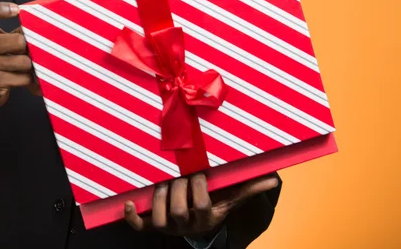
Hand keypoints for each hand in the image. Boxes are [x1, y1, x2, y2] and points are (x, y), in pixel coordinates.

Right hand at [0, 2, 40, 124]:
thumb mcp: (0, 43)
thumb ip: (15, 33)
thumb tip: (42, 30)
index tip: (17, 10)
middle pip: (18, 41)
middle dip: (27, 48)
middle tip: (25, 52)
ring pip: (24, 61)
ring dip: (29, 65)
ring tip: (23, 66)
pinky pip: (23, 77)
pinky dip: (28, 79)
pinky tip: (23, 78)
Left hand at [124, 172, 278, 238]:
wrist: (197, 225)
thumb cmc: (213, 204)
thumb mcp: (229, 199)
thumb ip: (248, 188)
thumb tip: (272, 180)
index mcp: (205, 217)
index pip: (201, 205)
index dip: (198, 188)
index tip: (198, 174)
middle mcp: (186, 225)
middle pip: (178, 211)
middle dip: (177, 190)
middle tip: (179, 176)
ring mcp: (168, 227)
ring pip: (159, 219)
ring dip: (158, 199)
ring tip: (162, 184)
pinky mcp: (153, 225)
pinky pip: (140, 227)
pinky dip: (132, 217)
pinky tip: (128, 203)